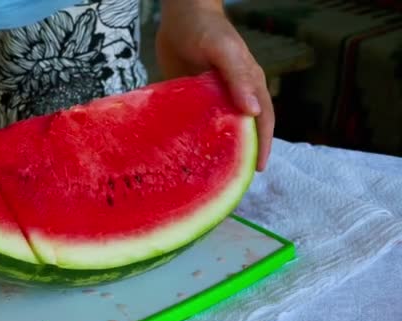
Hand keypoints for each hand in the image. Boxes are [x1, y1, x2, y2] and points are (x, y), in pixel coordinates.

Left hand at [156, 0, 273, 171]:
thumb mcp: (224, 50)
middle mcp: (233, 97)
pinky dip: (193, 139)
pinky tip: (183, 155)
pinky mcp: (192, 101)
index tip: (258, 170)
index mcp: (249, 86)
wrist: (179, 15)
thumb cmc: (206, 29)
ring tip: (208, 176)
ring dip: (216, 151)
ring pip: (219, 131)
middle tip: (230, 182)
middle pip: (242, 131)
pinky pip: (195, 124)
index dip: (263, 145)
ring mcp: (212, 100)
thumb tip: (252, 112)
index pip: (262, 121)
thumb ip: (238, 77)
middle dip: (240, 156)